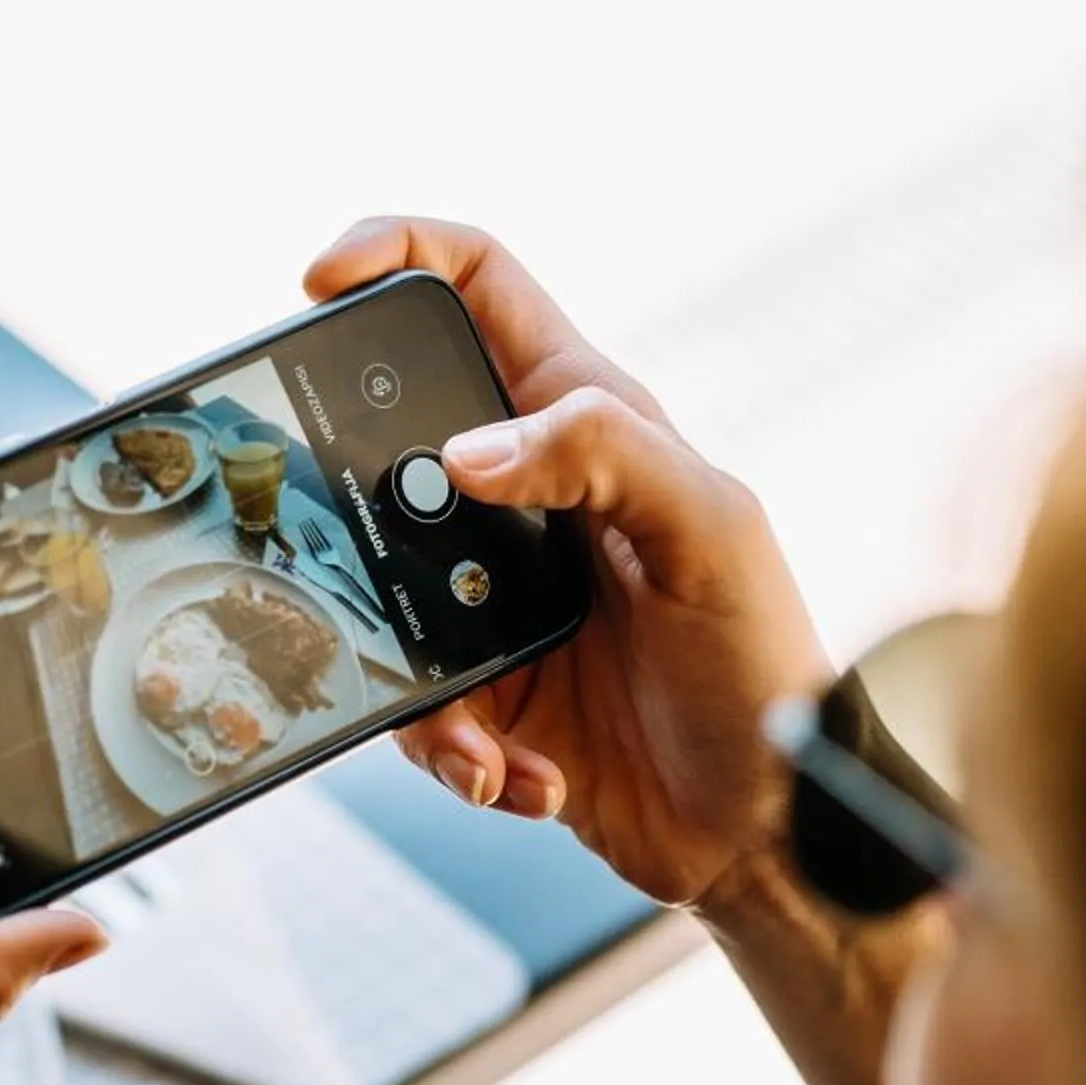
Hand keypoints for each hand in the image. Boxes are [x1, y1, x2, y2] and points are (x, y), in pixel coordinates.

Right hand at [304, 219, 829, 911]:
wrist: (762, 831)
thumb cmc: (763, 666)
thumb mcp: (710, 530)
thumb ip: (601, 454)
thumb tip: (463, 452)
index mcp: (589, 422)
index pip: (477, 288)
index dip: (397, 254)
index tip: (321, 280)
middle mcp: (530, 497)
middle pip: (388, 439)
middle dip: (348, 489)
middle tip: (346, 548)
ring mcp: (494, 594)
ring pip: (376, 589)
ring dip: (411, 670)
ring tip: (483, 738)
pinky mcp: (480, 688)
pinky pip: (413, 701)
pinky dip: (455, 751)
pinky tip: (518, 776)